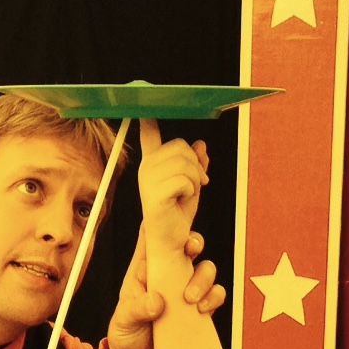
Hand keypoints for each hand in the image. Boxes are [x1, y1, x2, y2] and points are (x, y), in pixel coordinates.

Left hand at [107, 226, 225, 348]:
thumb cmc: (126, 336)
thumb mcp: (123, 322)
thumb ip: (137, 310)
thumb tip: (157, 301)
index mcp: (144, 270)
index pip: (153, 238)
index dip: (163, 223)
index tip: (172, 217)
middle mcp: (167, 276)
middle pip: (186, 247)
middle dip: (193, 243)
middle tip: (191, 251)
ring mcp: (184, 291)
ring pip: (205, 269)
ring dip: (203, 278)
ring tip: (190, 298)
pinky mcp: (198, 309)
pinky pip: (215, 294)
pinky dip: (214, 298)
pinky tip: (202, 309)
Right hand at [138, 117, 208, 256]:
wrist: (171, 241)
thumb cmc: (177, 214)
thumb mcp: (191, 184)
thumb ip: (195, 163)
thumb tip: (201, 145)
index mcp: (153, 163)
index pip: (149, 134)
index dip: (149, 118)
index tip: (147, 106)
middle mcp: (147, 168)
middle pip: (180, 146)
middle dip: (195, 166)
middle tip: (195, 184)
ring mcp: (148, 180)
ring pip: (185, 163)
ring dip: (195, 180)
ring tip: (187, 193)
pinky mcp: (154, 194)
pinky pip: (184, 180)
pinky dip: (190, 191)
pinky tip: (182, 200)